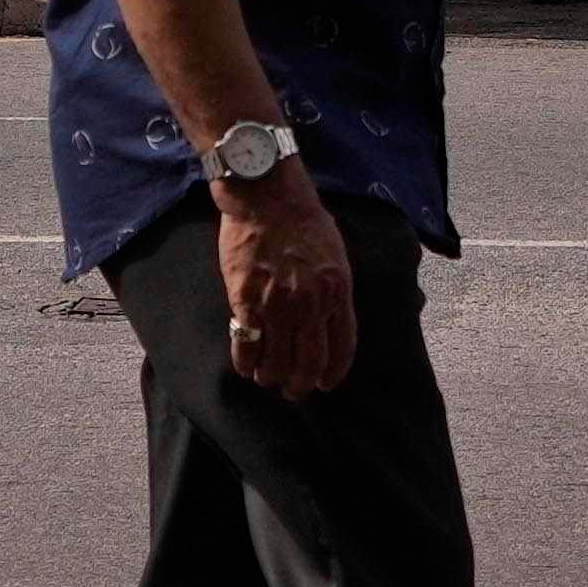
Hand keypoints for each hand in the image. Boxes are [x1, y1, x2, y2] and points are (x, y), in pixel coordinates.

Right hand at [217, 170, 358, 398]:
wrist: (266, 196)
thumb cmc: (303, 220)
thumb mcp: (336, 256)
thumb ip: (334, 290)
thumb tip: (330, 320)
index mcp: (338, 292)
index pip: (342, 348)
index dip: (332, 373)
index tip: (324, 383)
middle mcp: (311, 304)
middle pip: (309, 363)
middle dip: (300, 385)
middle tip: (293, 390)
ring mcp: (278, 305)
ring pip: (276, 362)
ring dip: (271, 376)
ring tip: (266, 377)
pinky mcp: (245, 300)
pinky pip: (246, 345)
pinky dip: (246, 362)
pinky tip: (245, 366)